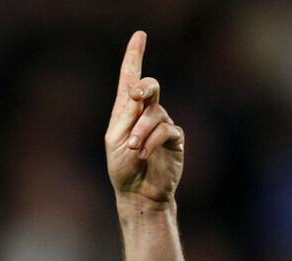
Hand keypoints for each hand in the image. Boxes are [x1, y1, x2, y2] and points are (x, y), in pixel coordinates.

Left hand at [105, 31, 183, 204]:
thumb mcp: (116, 141)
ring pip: (155, 113)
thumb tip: (139, 94)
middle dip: (143, 88)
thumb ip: (126, 116)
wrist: (138, 194)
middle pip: (149, 86)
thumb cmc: (123, 170)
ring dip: (141, 131)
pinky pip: (166, 129)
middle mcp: (145, 113)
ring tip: (133, 149)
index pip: (130, 79)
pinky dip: (152, 140)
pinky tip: (143, 153)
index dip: (134, 56)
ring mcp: (162, 124)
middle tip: (135, 96)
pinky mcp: (174, 139)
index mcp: (126, 112)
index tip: (139, 35)